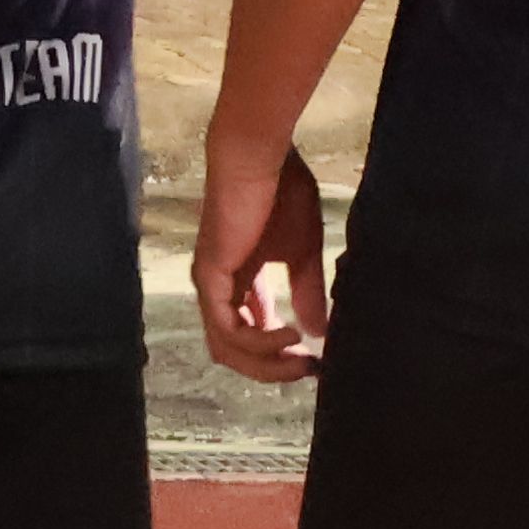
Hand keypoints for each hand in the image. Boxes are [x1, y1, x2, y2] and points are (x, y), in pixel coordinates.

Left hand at [195, 142, 329, 382]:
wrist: (259, 157)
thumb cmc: (280, 192)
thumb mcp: (302, 252)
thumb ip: (306, 291)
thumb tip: (319, 332)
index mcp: (239, 282)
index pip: (252, 334)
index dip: (281, 356)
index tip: (318, 362)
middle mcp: (219, 290)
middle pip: (236, 352)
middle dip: (274, 369)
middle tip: (310, 371)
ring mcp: (210, 286)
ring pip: (229, 349)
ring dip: (268, 363)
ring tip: (303, 357)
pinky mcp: (209, 278)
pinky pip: (229, 329)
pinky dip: (261, 342)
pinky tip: (291, 335)